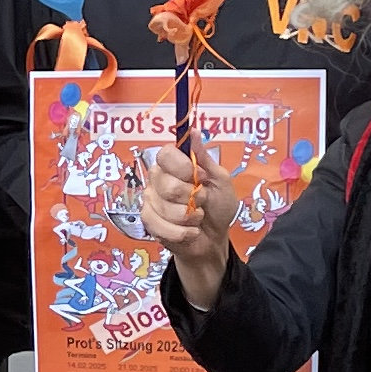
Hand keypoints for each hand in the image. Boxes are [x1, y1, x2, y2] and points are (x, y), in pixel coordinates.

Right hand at [138, 140, 239, 306]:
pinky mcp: (149, 222)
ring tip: (196, 218)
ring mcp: (151, 201)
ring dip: (190, 217)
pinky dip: (182, 232)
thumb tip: (194, 132)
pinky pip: (161, 225)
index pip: (165, 154)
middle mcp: (158, 180)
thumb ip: (205, 159)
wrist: (215, 239)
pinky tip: (190, 232)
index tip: (199, 176)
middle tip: (201, 201)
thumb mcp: (220, 180)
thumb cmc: (218, 208)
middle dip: (191, 197)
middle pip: (166, 184)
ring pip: (165, 208)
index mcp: (174, 165)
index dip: (182, 167)